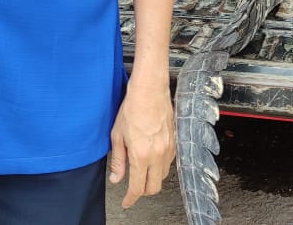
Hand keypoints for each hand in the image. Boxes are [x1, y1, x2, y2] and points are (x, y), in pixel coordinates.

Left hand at [108, 81, 174, 208]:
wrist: (150, 90)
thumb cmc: (133, 108)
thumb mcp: (117, 135)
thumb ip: (118, 160)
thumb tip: (116, 178)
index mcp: (141, 156)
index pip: (137, 188)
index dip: (130, 199)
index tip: (126, 202)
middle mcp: (157, 155)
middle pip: (154, 187)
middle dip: (143, 191)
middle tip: (133, 187)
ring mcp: (169, 149)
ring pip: (163, 176)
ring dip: (153, 178)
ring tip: (142, 170)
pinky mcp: (175, 141)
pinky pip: (169, 162)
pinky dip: (160, 166)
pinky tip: (152, 158)